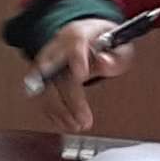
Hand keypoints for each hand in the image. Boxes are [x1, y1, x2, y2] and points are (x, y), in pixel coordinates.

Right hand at [26, 15, 122, 131]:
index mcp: (79, 34)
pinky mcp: (40, 74)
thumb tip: (104, 62)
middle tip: (84, 120)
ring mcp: (46, 61)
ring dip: (59, 110)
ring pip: (45, 86)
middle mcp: (58, 46)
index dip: (76, 59)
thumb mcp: (119, 46)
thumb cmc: (104, 42)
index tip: (82, 76)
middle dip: (70, 99)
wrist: (85, 36)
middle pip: (57, 71)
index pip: (75, 44)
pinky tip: (65, 122)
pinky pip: (40, 94)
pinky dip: (51, 111)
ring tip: (76, 126)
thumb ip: (115, 56)